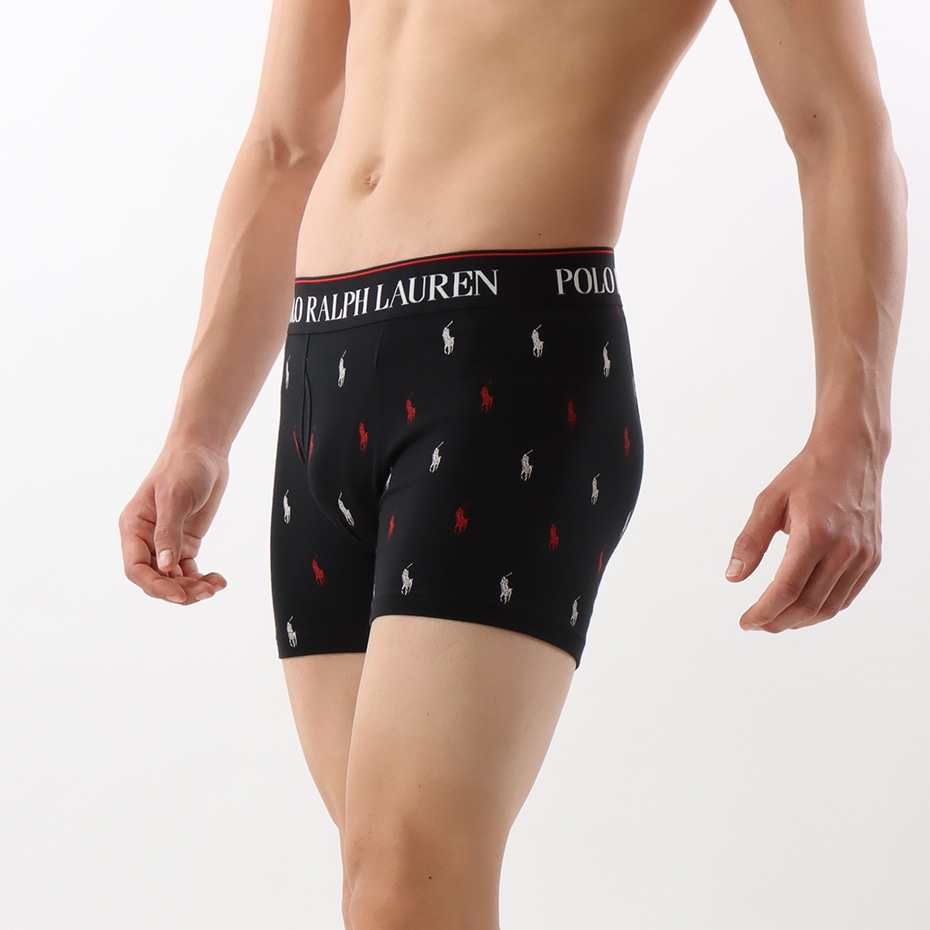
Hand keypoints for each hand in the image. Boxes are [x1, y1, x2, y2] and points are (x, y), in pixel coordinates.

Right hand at [119, 442, 229, 604]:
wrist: (204, 453)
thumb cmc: (184, 467)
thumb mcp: (175, 498)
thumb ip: (168, 533)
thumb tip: (166, 567)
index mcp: (133, 527)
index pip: (136, 568)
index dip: (155, 585)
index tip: (180, 594)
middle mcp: (146, 539)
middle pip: (155, 578)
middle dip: (178, 590)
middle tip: (206, 592)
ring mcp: (166, 543)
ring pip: (173, 579)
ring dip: (193, 588)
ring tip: (216, 586)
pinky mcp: (185, 543)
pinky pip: (189, 571)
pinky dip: (201, 579)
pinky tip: (218, 580)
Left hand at [725, 438, 882, 631]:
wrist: (851, 455)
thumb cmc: (807, 475)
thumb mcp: (768, 502)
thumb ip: (749, 541)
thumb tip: (733, 577)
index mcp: (816, 533)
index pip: (787, 588)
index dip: (764, 611)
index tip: (746, 621)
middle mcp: (844, 549)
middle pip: (809, 605)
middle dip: (779, 621)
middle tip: (757, 624)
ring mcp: (862, 556)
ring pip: (830, 606)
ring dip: (800, 621)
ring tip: (775, 619)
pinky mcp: (872, 558)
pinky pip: (846, 596)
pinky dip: (822, 609)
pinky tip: (801, 607)